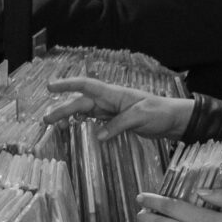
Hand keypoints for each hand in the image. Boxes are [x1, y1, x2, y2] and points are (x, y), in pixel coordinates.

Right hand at [40, 78, 193, 138]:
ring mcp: (112, 111)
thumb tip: (98, 136)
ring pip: (86, 112)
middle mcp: (110, 100)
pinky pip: (95, 121)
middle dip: (62, 109)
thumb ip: (118, 125)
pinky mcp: (117, 121)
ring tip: (55, 126)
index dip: (67, 85)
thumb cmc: (161, 113)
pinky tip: (75, 129)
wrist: (175, 121)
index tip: (50, 87)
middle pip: (81, 103)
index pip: (87, 86)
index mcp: (114, 94)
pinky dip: (83, 124)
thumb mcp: (141, 117)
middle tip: (45, 120)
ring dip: (70, 117)